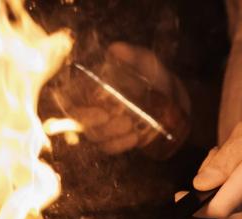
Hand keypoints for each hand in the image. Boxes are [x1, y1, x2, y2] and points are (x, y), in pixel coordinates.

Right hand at [58, 42, 190, 158]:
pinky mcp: (112, 140)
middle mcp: (92, 106)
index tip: (93, 104)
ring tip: (130, 126)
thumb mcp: (145, 62)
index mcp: (92, 86)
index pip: (69, 97)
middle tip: (110, 117)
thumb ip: (132, 56)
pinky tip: (134, 137)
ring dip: (110, 134)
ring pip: (94, 135)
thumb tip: (116, 49)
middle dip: (90, 121)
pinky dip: (120, 145)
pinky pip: (108, 147)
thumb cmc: (152, 76)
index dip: (73, 104)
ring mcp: (101, 126)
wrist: (172, 99)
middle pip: (78, 119)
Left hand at [192, 102, 241, 217]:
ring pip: (234, 200)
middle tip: (218, 152)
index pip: (218, 207)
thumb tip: (200, 185)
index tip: (179, 197)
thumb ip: (222, 161)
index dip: (195, 206)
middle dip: (212, 182)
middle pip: (223, 202)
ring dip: (227, 181)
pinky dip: (240, 184)